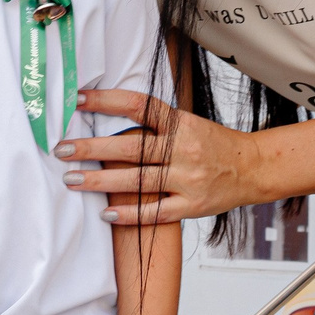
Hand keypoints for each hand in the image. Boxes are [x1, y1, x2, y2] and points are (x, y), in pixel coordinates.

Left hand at [57, 88, 261, 223]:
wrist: (252, 167)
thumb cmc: (213, 143)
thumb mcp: (188, 122)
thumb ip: (155, 122)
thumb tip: (109, 115)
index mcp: (180, 123)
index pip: (138, 106)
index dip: (106, 101)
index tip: (77, 100)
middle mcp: (183, 148)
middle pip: (130, 147)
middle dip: (91, 149)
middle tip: (62, 149)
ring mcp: (188, 178)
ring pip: (137, 181)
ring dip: (100, 182)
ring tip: (72, 180)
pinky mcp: (192, 205)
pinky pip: (156, 212)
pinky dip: (130, 214)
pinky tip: (106, 213)